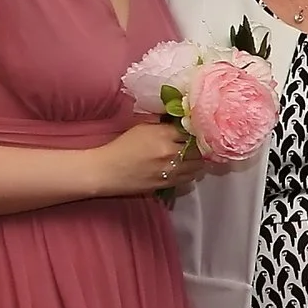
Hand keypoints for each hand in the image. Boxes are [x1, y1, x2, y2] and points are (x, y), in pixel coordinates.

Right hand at [88, 119, 204, 197]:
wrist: (106, 171)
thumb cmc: (122, 146)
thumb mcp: (142, 128)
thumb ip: (164, 126)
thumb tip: (183, 124)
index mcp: (163, 134)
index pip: (192, 130)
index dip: (196, 131)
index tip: (198, 131)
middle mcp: (171, 152)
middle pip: (199, 148)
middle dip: (201, 146)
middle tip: (200, 144)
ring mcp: (171, 170)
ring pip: (199, 165)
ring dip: (198, 160)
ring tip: (194, 156)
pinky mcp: (169, 184)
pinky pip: (190, 178)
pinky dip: (191, 172)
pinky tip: (186, 167)